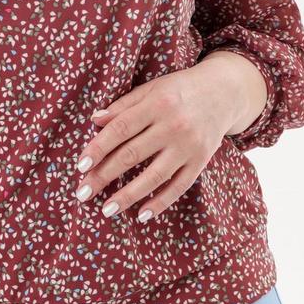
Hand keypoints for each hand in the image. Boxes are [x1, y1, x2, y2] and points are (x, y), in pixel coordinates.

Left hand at [73, 59, 246, 223]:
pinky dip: (160, 202)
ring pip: (154, 175)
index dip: (98, 148)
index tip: (80, 166)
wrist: (223, 92)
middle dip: (105, 175)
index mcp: (156, 103)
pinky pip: (178, 186)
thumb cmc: (178, 90)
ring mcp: (189, 146)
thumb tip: (94, 121)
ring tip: (107, 209)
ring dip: (128, 195)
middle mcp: (173, 125)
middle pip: (132, 154)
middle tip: (83, 193)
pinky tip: (141, 214)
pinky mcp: (201, 161)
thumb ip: (123, 106)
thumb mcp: (150, 89)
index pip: (120, 128)